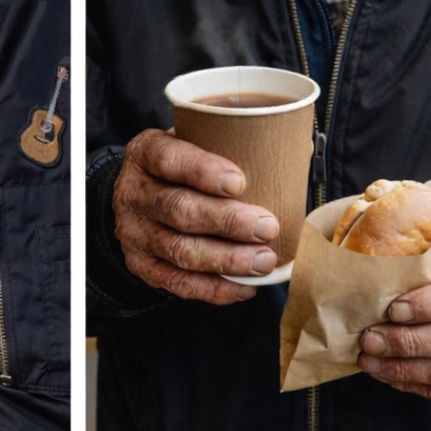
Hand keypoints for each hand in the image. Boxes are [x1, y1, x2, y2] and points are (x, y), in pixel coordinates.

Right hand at [113, 128, 279, 304]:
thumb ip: (231, 143)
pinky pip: (177, 283)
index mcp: (145, 154)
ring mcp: (135, 233)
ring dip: (226, 259)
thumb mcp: (193, 141)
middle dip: (227, 221)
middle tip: (267, 227)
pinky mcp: (142, 265)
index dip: (203, 171)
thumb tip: (296, 149)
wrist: (141, 194)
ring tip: (264, 260)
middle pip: (178, 209)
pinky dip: (214, 288)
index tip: (239, 182)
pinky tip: (245, 287)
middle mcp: (133, 193)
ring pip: (180, 250)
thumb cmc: (181, 166)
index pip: (168, 159)